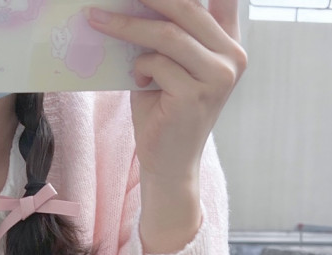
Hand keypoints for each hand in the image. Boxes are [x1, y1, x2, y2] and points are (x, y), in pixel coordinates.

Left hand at [86, 0, 247, 182]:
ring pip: (168, 34)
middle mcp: (232, 57)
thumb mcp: (169, 66)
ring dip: (127, 26)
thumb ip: (166, 34)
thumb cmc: (163, 113)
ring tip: (99, 21)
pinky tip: (138, 80)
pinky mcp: (193, 95)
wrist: (168, 163)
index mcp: (230, 45)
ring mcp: (217, 77)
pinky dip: (139, 67)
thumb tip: (133, 0)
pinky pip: (157, 63)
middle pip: (188, 8)